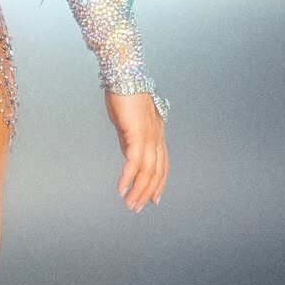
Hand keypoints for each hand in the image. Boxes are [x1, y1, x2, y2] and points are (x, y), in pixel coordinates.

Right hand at [104, 90, 168, 212]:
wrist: (125, 76)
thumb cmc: (125, 94)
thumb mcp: (128, 121)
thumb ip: (130, 138)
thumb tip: (129, 154)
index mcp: (157, 135)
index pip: (163, 166)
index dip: (159, 184)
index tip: (154, 200)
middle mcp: (157, 139)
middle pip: (157, 174)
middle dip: (148, 193)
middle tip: (137, 208)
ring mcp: (149, 138)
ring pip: (147, 173)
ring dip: (138, 191)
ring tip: (129, 205)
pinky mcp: (137, 136)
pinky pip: (134, 164)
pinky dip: (128, 179)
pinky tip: (122, 189)